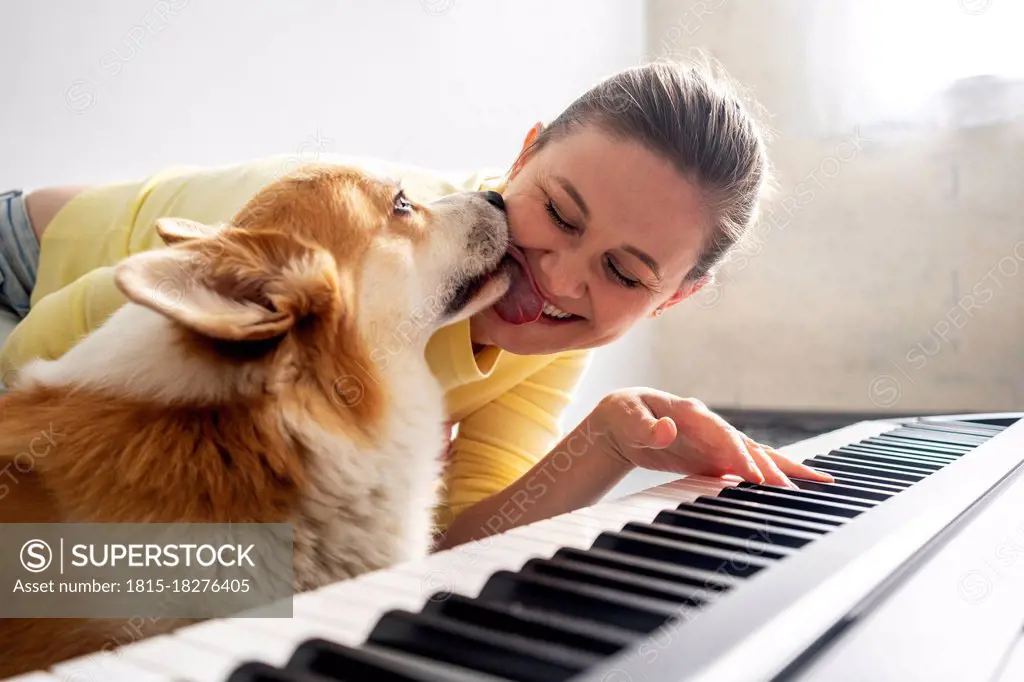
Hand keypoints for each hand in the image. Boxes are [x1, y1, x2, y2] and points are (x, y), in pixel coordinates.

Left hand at [592, 388, 833, 487]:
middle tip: (794, 488)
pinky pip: (744, 467)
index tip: (752, 474)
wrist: (621, 419)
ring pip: (754, 455)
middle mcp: (710, 426)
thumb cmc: (624, 413)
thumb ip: (648, 427)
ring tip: (817, 482)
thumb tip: (666, 429)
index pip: (722, 434)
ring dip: (782, 469)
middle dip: (771, 465)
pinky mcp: (712, 457)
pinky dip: (767, 476)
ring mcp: (714, 442)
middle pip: (748, 444)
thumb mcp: (629, 418)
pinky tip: (790, 487)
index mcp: (692, 413)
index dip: (738, 454)